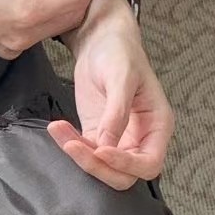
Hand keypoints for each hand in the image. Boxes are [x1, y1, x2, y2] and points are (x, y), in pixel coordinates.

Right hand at [0, 0, 96, 59]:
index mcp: (28, 14)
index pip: (74, 1)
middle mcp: (24, 38)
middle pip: (70, 19)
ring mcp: (15, 48)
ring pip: (55, 29)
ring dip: (65, 7)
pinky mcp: (7, 50)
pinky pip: (38, 34)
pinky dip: (47, 17)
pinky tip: (42, 0)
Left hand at [47, 6, 173, 189]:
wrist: (101, 40)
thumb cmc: (120, 52)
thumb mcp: (121, 78)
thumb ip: (116, 113)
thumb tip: (106, 145)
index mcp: (158, 126)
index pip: (149, 163)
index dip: (127, 165)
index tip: (102, 150)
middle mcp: (141, 138)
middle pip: (124, 174)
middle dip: (98, 166)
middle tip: (74, 145)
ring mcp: (118, 139)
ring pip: (101, 167)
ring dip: (78, 156)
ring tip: (59, 129)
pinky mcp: (96, 134)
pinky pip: (84, 151)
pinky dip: (68, 144)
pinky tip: (57, 127)